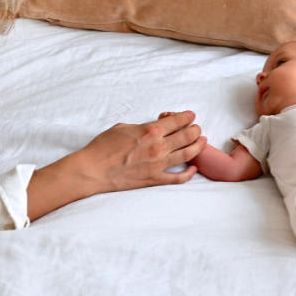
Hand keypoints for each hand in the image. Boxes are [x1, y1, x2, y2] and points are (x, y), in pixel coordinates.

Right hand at [83, 111, 205, 190]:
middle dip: (195, 129)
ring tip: (202, 141)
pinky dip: (189, 173)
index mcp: (150, 131)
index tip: (191, 115)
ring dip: (198, 146)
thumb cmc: (103, 147)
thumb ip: (141, 126)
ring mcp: (158, 165)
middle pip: (186, 136)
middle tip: (197, 128)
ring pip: (187, 154)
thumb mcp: (122, 127)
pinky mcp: (154, 179)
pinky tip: (194, 168)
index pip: (176, 121)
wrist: (93, 170)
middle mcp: (158, 147)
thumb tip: (151, 128)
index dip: (187, 116)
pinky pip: (178, 178)